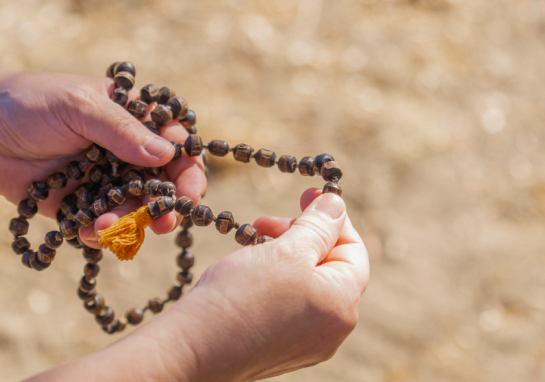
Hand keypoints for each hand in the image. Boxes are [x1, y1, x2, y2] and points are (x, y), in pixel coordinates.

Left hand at [0, 70, 205, 247]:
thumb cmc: (30, 103)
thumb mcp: (79, 107)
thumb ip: (122, 130)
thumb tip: (167, 154)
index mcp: (136, 119)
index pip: (177, 146)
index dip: (189, 171)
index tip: (189, 194)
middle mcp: (128, 151)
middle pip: (165, 184)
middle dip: (166, 206)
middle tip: (162, 224)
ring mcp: (108, 179)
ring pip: (136, 208)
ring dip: (128, 222)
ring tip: (105, 226)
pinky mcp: (84, 203)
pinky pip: (104, 224)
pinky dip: (100, 233)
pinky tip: (88, 232)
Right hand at [35, 189, 368, 381]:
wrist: (190, 350)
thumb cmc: (239, 297)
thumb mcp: (286, 251)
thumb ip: (318, 225)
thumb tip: (337, 203)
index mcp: (342, 305)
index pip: (354, 250)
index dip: (334, 218)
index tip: (308, 195)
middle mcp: (333, 329)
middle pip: (331, 266)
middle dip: (303, 235)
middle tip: (268, 220)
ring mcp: (308, 342)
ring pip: (308, 283)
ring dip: (286, 254)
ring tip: (252, 241)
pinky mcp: (282, 347)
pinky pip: (290, 303)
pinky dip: (276, 278)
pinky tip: (249, 268)